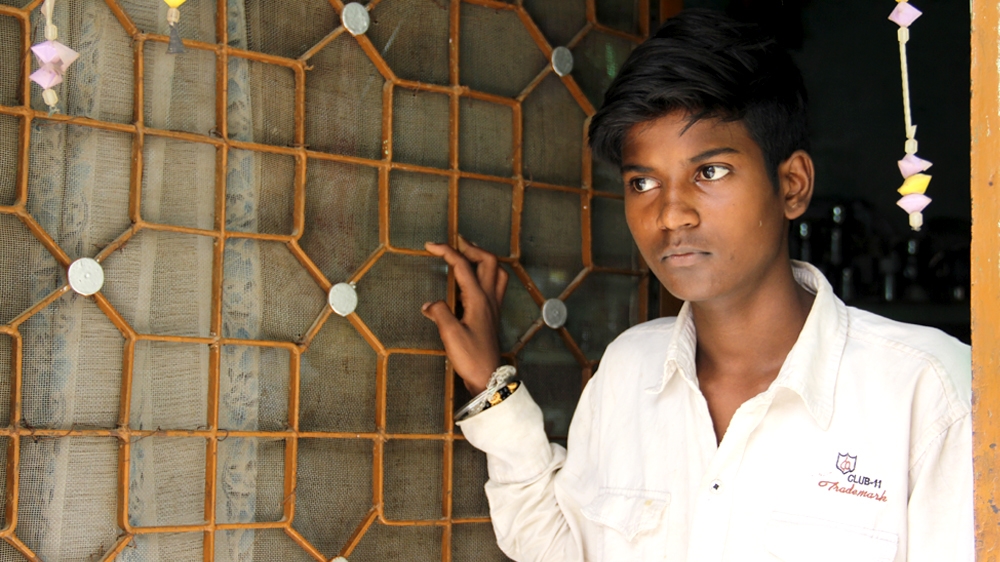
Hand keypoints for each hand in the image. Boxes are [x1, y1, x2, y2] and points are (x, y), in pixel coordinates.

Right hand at [421, 237, 508, 394]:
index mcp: (478, 299)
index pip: (463, 266)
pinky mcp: (493, 315)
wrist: (490, 377)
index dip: (447, 251)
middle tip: (455, 242)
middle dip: (471, 247)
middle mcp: (489, 299)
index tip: (430, 245)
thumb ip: (440, 313)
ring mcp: (494, 306)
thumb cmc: (472, 358)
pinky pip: (495, 285)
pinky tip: (474, 280)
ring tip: (469, 254)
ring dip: (483, 258)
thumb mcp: (450, 335)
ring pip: (496, 272)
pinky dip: (486, 274)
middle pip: (488, 261)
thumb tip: (430, 304)